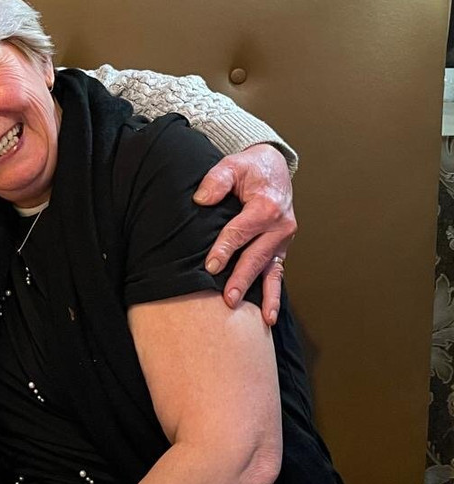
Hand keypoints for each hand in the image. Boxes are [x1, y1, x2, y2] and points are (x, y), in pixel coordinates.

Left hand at [193, 144, 295, 324]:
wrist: (272, 167)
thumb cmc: (249, 169)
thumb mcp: (231, 165)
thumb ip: (216, 180)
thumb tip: (201, 199)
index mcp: (267, 206)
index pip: (241, 231)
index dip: (225, 249)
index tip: (210, 266)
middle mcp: (280, 226)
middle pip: (256, 256)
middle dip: (241, 279)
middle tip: (228, 299)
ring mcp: (282, 240)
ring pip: (270, 271)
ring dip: (262, 294)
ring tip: (257, 318)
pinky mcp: (280, 249)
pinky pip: (277, 274)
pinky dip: (274, 295)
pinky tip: (269, 316)